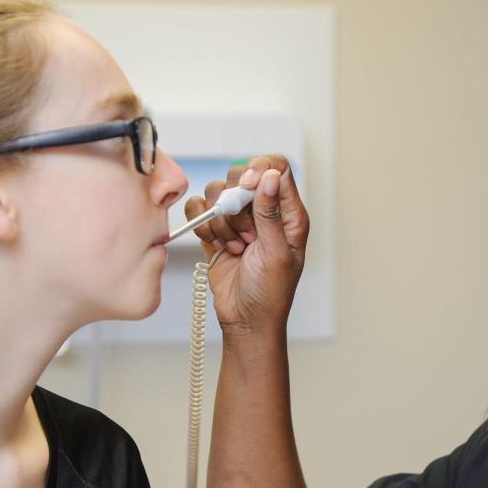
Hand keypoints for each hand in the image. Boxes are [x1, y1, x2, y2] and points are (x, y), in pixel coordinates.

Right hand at [183, 155, 309, 335]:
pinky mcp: (215, 230)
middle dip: (235, 202)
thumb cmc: (270, 293)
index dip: (258, 170)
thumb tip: (269, 175)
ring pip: (217, 191)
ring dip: (220, 220)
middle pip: (241, 175)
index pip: (276, 168)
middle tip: (245, 234)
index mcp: (288, 212)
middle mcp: (263, 210)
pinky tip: (217, 247)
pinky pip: (199, 210)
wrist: (245, 320)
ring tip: (234, 246)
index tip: (245, 187)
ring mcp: (238, 219)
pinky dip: (203, 225)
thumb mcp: (275, 253)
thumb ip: (270, 213)